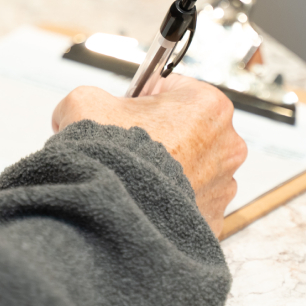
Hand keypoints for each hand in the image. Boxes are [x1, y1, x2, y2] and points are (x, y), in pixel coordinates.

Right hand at [52, 75, 246, 237]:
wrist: (116, 213)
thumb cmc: (114, 157)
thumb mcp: (84, 103)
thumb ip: (89, 96)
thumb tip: (78, 110)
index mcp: (208, 104)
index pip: (173, 88)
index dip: (144, 98)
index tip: (129, 110)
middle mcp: (227, 142)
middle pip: (188, 127)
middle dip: (161, 133)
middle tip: (129, 143)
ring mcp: (224, 184)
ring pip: (193, 165)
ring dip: (169, 167)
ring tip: (136, 173)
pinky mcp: (214, 218)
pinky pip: (191, 200)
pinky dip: (170, 198)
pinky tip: (146, 196)